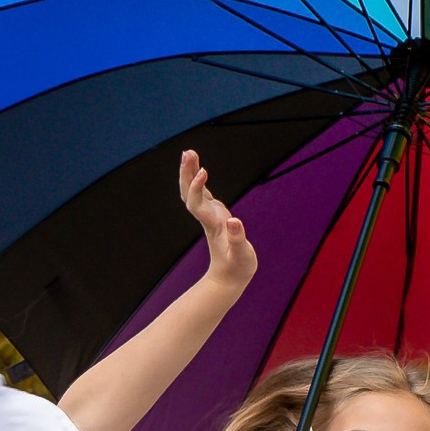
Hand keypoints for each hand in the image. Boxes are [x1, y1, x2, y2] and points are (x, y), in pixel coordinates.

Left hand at [180, 150, 256, 294]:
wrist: (229, 278)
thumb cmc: (237, 268)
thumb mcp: (241, 255)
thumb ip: (237, 239)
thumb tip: (233, 221)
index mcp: (212, 224)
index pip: (197, 204)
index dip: (197, 187)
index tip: (202, 171)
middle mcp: (207, 217)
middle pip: (190, 193)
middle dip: (187, 173)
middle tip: (188, 152)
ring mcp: (209, 215)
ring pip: (194, 191)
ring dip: (190, 172)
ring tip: (189, 152)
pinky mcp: (214, 215)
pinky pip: (202, 193)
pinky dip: (199, 179)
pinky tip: (198, 167)